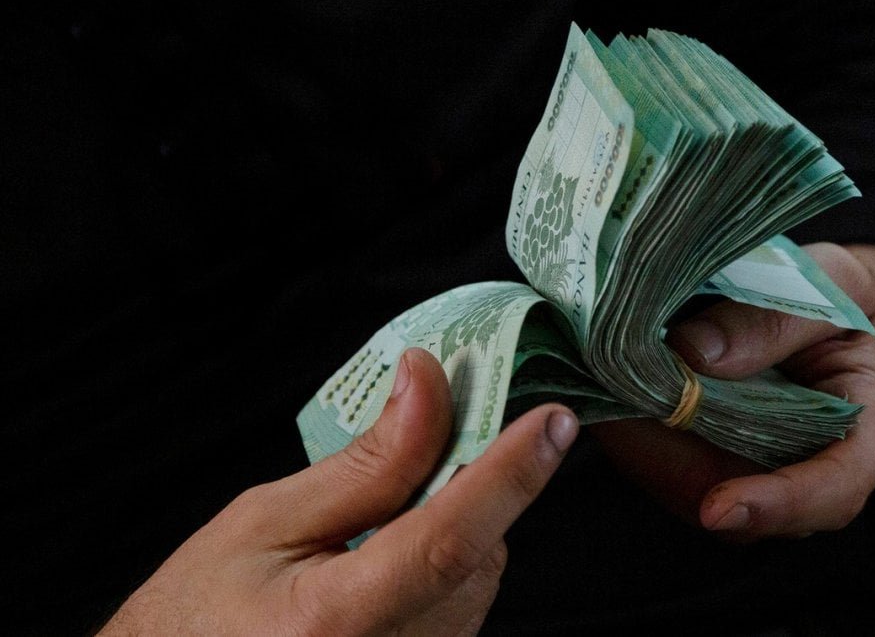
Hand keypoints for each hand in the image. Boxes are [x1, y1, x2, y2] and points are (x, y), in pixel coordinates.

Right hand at [102, 348, 577, 634]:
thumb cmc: (197, 615)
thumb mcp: (264, 521)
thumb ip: (362, 464)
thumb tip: (428, 386)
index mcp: (335, 624)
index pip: (445, 542)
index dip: (506, 476)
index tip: (552, 422)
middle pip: (475, 552)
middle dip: (467, 483)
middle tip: (427, 435)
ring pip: (478, 575)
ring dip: (452, 524)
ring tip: (372, 522)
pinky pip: (463, 603)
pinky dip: (445, 561)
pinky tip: (386, 554)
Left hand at [591, 243, 874, 539]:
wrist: (831, 308)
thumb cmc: (843, 297)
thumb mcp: (829, 284)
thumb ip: (773, 318)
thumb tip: (694, 354)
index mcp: (868, 428)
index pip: (836, 487)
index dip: (780, 504)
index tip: (719, 508)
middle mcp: (813, 468)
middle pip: (751, 506)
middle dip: (681, 472)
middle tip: (622, 419)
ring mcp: (761, 473)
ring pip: (699, 493)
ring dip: (649, 456)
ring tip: (607, 400)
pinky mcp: (716, 463)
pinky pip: (673, 471)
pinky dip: (638, 441)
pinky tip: (610, 399)